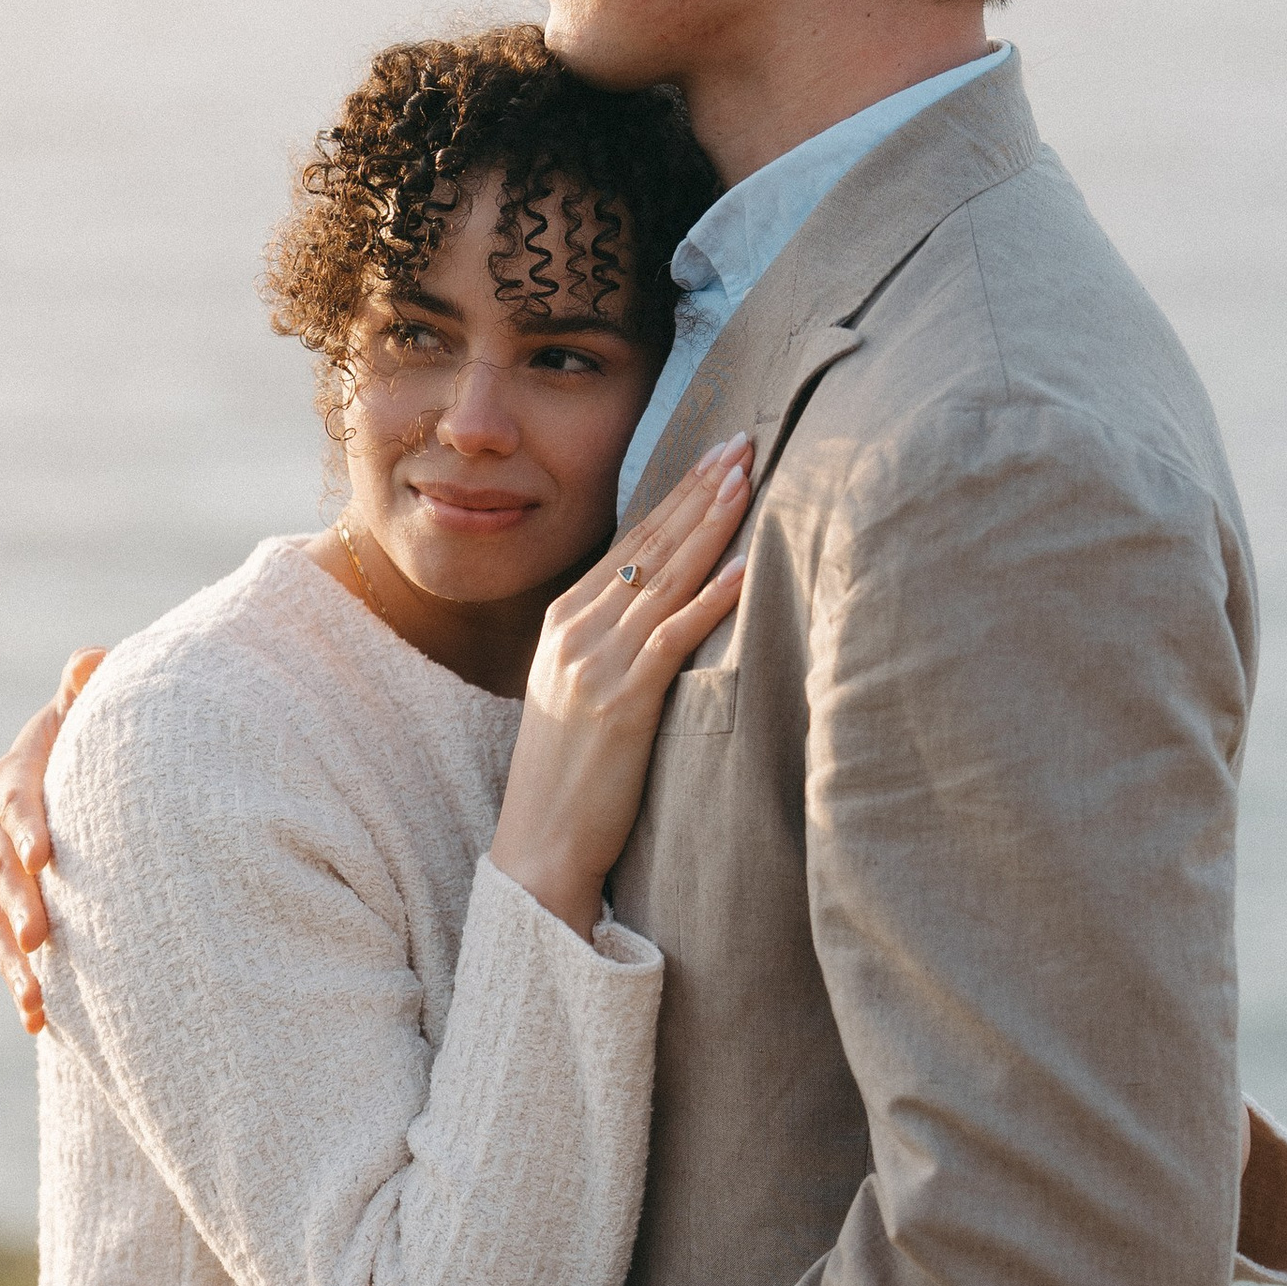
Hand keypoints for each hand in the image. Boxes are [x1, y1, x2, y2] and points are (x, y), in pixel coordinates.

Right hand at [0, 650, 105, 1032]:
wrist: (95, 770)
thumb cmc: (105, 730)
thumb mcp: (98, 704)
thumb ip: (91, 684)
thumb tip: (90, 663)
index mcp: (18, 769)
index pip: (17, 794)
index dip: (25, 824)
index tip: (44, 856)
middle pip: (1, 865)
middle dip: (20, 903)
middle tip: (43, 937)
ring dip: (16, 960)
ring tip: (36, 1000)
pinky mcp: (10, 906)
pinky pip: (8, 946)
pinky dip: (21, 981)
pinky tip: (38, 1023)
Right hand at [489, 438, 752, 937]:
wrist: (539, 845)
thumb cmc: (567, 775)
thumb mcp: (575, 688)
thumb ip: (609, 639)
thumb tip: (660, 603)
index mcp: (563, 620)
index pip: (631, 541)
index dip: (677, 495)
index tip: (715, 456)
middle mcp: (576, 629)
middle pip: (650, 544)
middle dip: (699, 489)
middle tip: (743, 441)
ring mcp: (597, 662)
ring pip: (664, 577)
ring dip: (710, 524)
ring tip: (747, 478)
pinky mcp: (623, 700)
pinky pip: (673, 636)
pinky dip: (711, 598)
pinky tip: (744, 567)